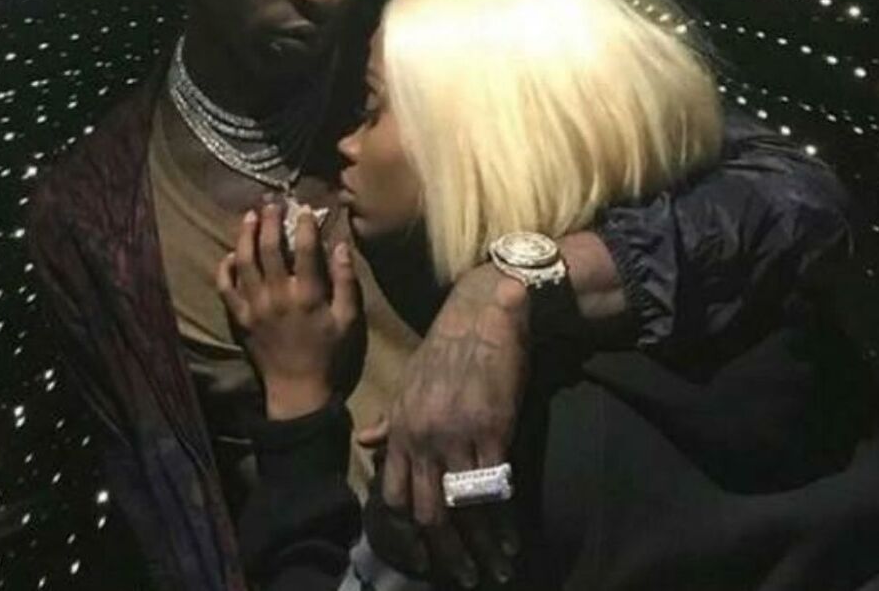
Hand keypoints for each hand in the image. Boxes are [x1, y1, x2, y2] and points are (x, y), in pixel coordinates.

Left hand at [216, 203, 359, 419]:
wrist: (297, 391)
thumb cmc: (328, 354)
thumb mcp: (349, 321)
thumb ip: (346, 282)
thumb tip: (341, 246)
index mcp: (307, 295)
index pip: (306, 249)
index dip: (305, 225)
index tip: (304, 208)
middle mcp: (278, 295)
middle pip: (270, 249)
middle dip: (270, 221)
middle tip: (271, 203)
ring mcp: (255, 307)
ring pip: (244, 263)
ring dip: (246, 236)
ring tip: (249, 216)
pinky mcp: (240, 319)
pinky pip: (226, 289)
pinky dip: (225, 269)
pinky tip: (230, 255)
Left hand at [359, 262, 527, 586]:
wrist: (480, 314)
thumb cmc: (447, 347)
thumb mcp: (409, 382)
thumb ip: (390, 419)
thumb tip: (365, 443)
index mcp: (401, 426)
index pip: (394, 494)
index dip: (407, 533)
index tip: (424, 558)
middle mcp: (422, 436)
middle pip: (427, 512)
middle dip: (445, 553)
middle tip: (464, 577)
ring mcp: (455, 435)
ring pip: (461, 508)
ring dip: (479, 547)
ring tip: (495, 572)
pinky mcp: (491, 430)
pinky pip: (494, 489)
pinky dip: (504, 521)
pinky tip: (513, 539)